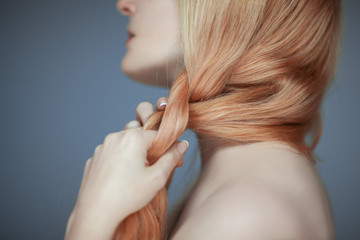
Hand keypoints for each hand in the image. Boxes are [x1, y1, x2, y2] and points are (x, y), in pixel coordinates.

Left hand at [65, 98, 187, 238]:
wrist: (96, 212)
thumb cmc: (127, 196)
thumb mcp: (157, 177)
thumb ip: (172, 158)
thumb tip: (182, 145)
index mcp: (133, 138)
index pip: (158, 134)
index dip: (168, 147)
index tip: (173, 160)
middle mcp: (115, 137)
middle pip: (140, 134)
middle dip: (150, 147)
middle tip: (155, 166)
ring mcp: (102, 147)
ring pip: (124, 141)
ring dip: (134, 151)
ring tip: (137, 172)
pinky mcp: (94, 158)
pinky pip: (111, 152)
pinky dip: (119, 158)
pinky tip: (122, 176)